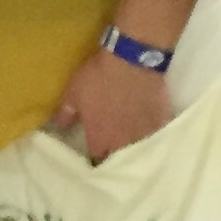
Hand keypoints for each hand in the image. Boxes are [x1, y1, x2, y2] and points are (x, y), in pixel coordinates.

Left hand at [51, 52, 172, 164]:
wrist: (132, 61)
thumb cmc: (98, 78)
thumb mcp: (73, 93)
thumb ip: (66, 113)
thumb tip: (59, 127)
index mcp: (99, 138)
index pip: (95, 158)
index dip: (94, 155)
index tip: (95, 150)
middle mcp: (122, 143)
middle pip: (118, 157)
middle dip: (115, 155)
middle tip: (113, 146)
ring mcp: (143, 134)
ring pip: (138, 150)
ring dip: (133, 146)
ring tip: (131, 140)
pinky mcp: (160, 123)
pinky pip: (156, 136)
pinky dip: (151, 134)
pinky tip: (149, 129)